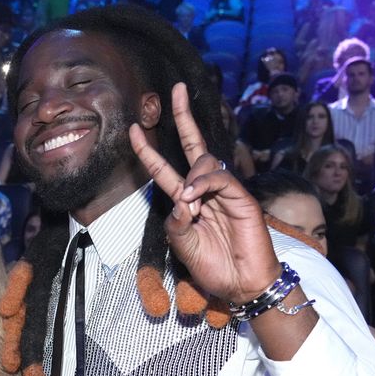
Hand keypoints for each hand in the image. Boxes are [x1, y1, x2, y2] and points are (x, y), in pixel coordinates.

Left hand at [129, 82, 280, 302]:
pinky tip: (195, 200)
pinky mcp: (242, 197)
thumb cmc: (213, 267)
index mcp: (187, 201)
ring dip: (190, 179)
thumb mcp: (182, 246)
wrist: (241, 285)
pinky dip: (204, 183)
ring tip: (190, 207)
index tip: (132, 129)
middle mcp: (205, 191)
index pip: (165, 169)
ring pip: (204, 161)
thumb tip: (180, 198)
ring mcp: (225, 192)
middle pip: (193, 145)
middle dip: (183, 116)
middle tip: (176, 89)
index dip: (148, 150)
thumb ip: (175, 223)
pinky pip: (220, 177)